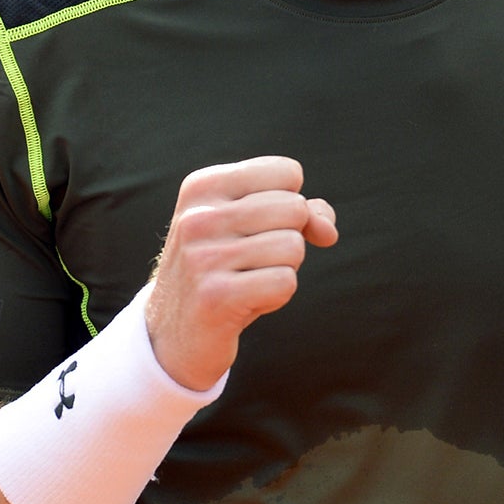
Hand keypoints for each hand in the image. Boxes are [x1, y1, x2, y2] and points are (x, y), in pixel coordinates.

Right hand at [146, 156, 338, 391]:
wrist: (176, 332)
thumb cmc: (226, 269)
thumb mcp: (254, 227)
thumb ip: (302, 212)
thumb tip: (327, 230)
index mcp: (203, 186)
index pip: (287, 171)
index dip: (291, 203)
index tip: (261, 226)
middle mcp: (198, 216)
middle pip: (295, 207)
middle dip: (290, 237)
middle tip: (254, 259)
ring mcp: (203, 257)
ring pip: (294, 246)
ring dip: (284, 268)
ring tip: (248, 279)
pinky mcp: (215, 297)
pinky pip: (285, 282)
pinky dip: (277, 295)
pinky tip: (247, 301)